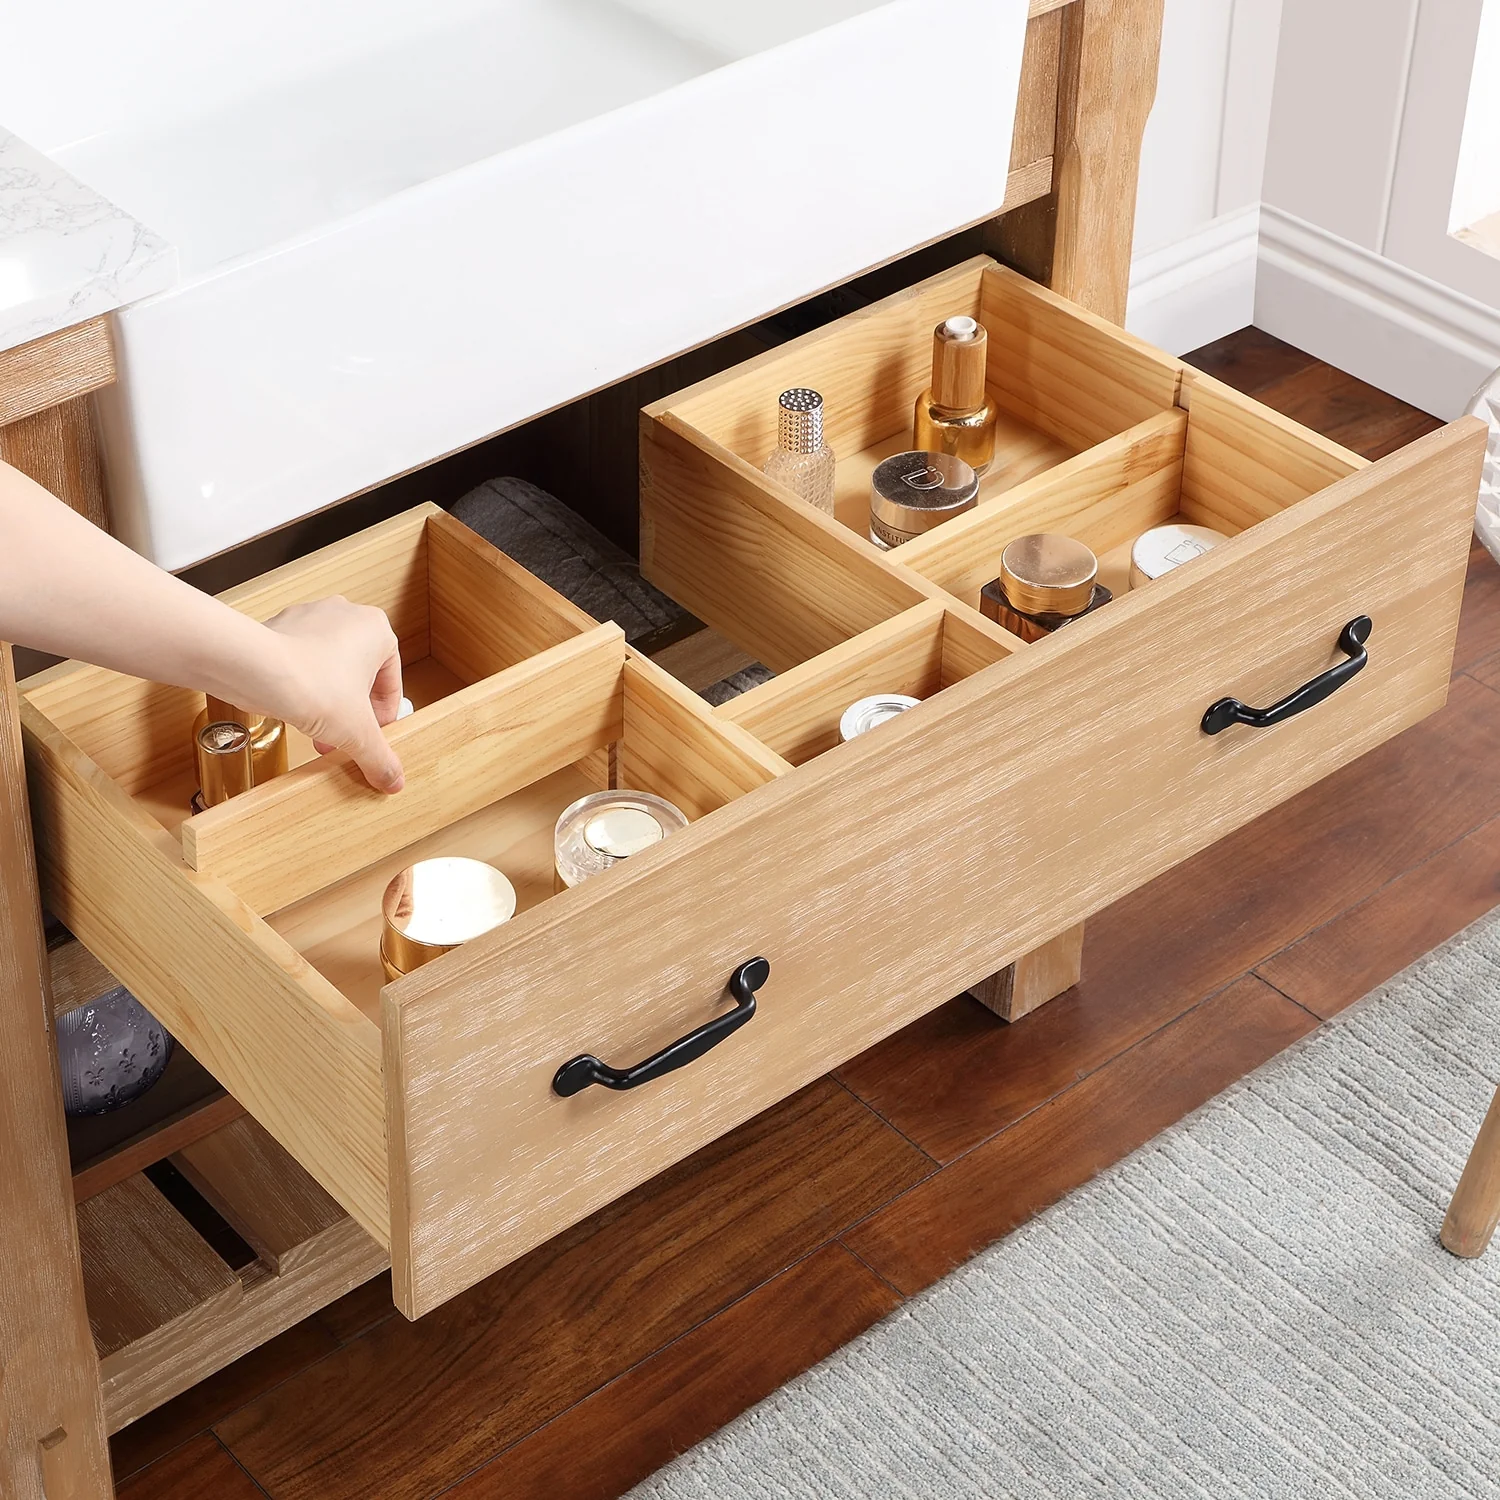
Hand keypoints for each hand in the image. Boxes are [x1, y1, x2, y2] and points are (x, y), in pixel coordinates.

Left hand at [262, 598, 405, 792]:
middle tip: (344, 737)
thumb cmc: (310, 684)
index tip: (372, 738)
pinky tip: (295, 709)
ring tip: (318, 730)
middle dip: (351, 712)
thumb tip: (392, 779)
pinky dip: (302, 685)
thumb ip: (380, 757)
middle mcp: (347, 615)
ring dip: (328, 701)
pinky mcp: (280, 626)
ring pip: (330, 668)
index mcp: (377, 630)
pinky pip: (301, 661)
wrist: (253, 669)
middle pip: (360, 676)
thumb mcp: (357, 733)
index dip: (382, 719)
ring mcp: (311, 617)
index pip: (391, 684)